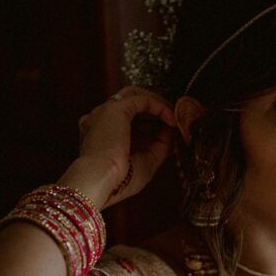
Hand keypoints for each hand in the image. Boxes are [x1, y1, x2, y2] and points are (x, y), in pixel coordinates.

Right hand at [66, 86, 175, 207]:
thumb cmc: (118, 180)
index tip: (170, 132)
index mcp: (102, 133)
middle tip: (174, 122)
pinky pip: (143, 100)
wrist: (100, 181)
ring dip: (158, 104)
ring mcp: (106, 111)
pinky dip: (160, 107)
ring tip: (175, 118)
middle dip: (155, 112)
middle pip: (132, 104)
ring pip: (136, 95)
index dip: (152, 124)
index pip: (129, 120)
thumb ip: (160, 146)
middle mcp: (101, 119)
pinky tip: (171, 119)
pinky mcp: (115, 108)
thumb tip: (173, 132)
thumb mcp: (146, 162)